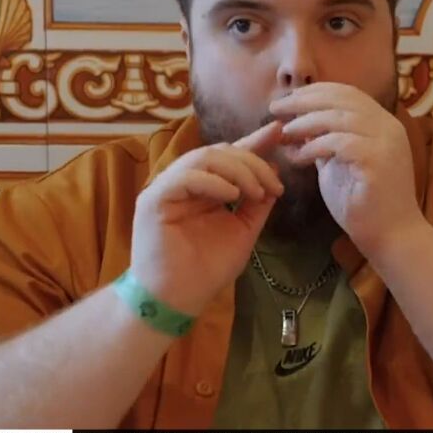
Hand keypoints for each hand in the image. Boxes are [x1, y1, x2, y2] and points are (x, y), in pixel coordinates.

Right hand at [129, 121, 284, 314]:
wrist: (180, 300)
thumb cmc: (207, 269)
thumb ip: (257, 205)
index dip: (254, 142)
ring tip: (256, 192)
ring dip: (237, 170)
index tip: (278, 132)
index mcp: (205, 188)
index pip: (229, 156)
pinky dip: (213, 181)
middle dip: (253, 160)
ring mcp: (167, 188)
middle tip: (273, 183)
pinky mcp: (154, 199)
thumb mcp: (243, 231)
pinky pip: (185, 177)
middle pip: (219, 151)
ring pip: (203, 157)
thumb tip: (275, 175)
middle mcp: (185, 182)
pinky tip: (232, 196)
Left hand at [270, 83, 426, 257]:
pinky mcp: (377, 160)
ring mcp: (385, 142)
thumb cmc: (365, 205)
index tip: (288, 99)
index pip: (347, 93)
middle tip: (275, 107)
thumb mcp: (340, 165)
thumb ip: (326, 143)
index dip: (315, 92)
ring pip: (338, 117)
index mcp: (382, 124)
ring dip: (305, 123)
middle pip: (341, 98)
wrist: (392, 238)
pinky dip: (314, 146)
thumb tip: (300, 125)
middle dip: (303, 100)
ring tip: (283, 133)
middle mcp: (388, 126)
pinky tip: (297, 157)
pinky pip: (338, 143)